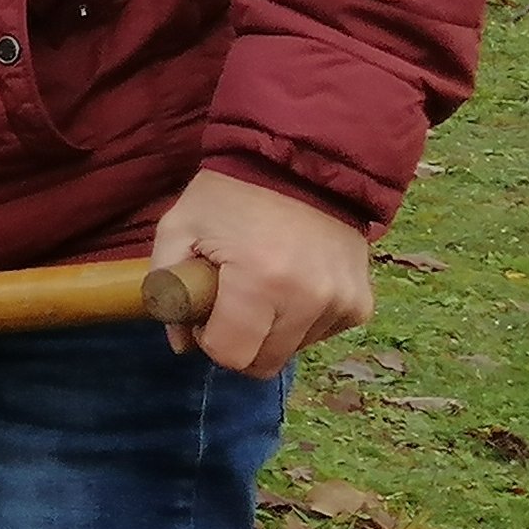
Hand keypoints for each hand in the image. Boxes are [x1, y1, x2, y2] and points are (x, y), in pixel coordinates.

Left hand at [149, 169, 373, 375]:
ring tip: (263, 283)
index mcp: (261, 282)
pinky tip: (292, 283)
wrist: (300, 165)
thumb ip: (167, 289)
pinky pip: (321, 335)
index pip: (232, 355)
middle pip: (263, 363)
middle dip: (239, 342)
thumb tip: (182, 346)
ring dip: (272, 331)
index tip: (207, 313)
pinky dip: (301, 321)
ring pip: (292, 351)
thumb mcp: (178, 229)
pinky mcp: (361, 304)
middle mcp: (310, 299)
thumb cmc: (230, 196)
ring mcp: (342, 303)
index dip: (210, 341)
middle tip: (231, 301)